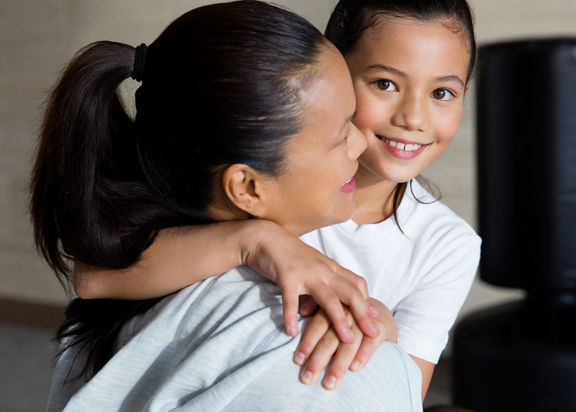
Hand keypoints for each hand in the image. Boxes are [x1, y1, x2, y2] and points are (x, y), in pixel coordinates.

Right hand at [242, 221, 378, 342]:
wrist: (266, 237)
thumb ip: (321, 286)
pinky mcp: (286, 276)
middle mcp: (323, 269)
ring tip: (347, 340)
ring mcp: (306, 272)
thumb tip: (324, 312)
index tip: (376, 320)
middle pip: (350, 292)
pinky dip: (291, 316)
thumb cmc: (289, 256)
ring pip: (328, 298)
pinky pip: (291, 299)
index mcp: (330, 267)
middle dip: (363, 314)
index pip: (357, 284)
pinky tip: (291, 332)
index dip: (367, 302)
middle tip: (373, 334)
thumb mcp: (311, 268)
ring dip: (339, 320)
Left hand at [293, 298, 396, 389]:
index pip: (317, 324)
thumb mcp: (327, 306)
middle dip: (319, 360)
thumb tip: (298, 316)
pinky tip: (354, 369)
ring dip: (339, 365)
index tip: (298, 361)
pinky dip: (363, 356)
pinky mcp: (380, 327)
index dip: (308, 343)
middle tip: (307, 378)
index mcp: (332, 303)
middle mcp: (348, 310)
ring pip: (350, 344)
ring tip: (330, 382)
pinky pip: (371, 343)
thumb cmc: (344, 312)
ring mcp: (364, 320)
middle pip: (332, 337)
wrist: (376, 310)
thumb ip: (312, 309)